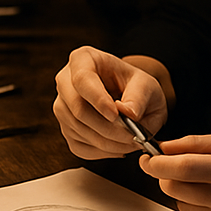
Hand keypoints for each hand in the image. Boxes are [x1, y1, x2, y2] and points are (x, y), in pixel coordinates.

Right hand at [53, 45, 168, 159]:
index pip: (83, 79)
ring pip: (78, 130)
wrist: (134, 98)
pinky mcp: (66, 129)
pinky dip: (102, 151)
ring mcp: (63, 107)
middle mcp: (66, 82)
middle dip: (107, 127)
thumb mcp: (147, 85)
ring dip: (108, 142)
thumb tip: (128, 113)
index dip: (97, 99)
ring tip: (133, 141)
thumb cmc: (137, 86)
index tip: (116, 114)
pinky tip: (120, 146)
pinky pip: (80, 146)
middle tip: (133, 136)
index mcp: (84, 59)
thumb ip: (140, 96)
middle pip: (77, 108)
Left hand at [139, 130, 210, 210]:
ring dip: (182, 191)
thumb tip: (168, 147)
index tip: (147, 158)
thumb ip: (203, 143)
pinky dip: (197, 206)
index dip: (159, 163)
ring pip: (185, 207)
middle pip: (180, 189)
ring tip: (202, 178)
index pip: (186, 168)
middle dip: (168, 175)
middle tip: (174, 164)